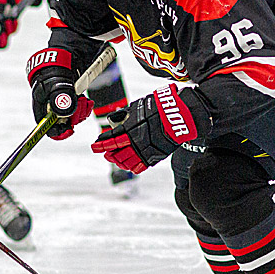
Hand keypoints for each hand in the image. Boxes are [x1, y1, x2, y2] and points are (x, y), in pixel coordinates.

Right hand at [27, 47, 93, 139]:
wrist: (71, 48)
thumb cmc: (61, 64)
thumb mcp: (61, 82)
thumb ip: (62, 99)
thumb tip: (63, 114)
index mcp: (40, 98)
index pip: (42, 121)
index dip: (54, 130)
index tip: (68, 132)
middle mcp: (48, 99)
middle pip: (57, 118)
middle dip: (71, 119)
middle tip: (81, 112)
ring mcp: (58, 95)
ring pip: (68, 112)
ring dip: (77, 111)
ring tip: (84, 103)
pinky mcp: (68, 92)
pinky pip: (74, 105)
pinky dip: (80, 105)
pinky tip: (85, 100)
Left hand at [91, 84, 210, 173]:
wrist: (179, 115)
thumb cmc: (159, 108)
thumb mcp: (138, 106)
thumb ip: (125, 114)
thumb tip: (115, 119)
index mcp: (129, 129)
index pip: (110, 140)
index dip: (101, 144)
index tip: (95, 146)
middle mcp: (135, 142)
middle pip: (116, 153)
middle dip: (109, 154)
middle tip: (106, 153)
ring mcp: (145, 150)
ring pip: (126, 162)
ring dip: (119, 161)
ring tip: (116, 159)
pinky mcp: (155, 156)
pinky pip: (140, 166)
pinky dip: (133, 167)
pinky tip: (130, 166)